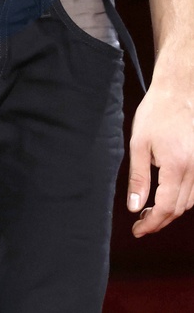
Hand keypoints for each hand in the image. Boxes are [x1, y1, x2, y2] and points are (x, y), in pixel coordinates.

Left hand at [127, 53, 193, 236]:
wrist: (177, 92)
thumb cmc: (155, 114)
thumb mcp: (139, 145)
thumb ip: (138, 179)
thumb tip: (134, 207)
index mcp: (176, 166)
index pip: (166, 207)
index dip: (151, 224)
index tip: (137, 231)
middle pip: (179, 208)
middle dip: (160, 221)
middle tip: (140, 224)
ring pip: (190, 201)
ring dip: (171, 210)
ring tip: (149, 211)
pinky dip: (182, 198)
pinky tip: (167, 195)